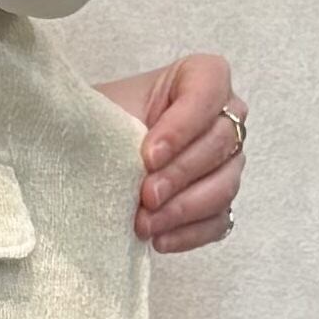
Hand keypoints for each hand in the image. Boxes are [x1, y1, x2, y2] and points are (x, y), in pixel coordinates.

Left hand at [94, 55, 246, 251]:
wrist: (92, 152)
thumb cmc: (101, 122)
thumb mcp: (106, 108)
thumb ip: (122, 117)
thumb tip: (130, 150)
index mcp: (201, 77)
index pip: (210, 90)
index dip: (183, 126)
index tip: (148, 156)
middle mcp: (224, 116)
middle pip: (221, 143)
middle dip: (180, 173)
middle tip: (145, 196)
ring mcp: (227, 160)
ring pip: (225, 184)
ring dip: (184, 208)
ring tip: (145, 224)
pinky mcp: (219, 199)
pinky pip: (219, 220)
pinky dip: (190, 234)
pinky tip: (159, 241)